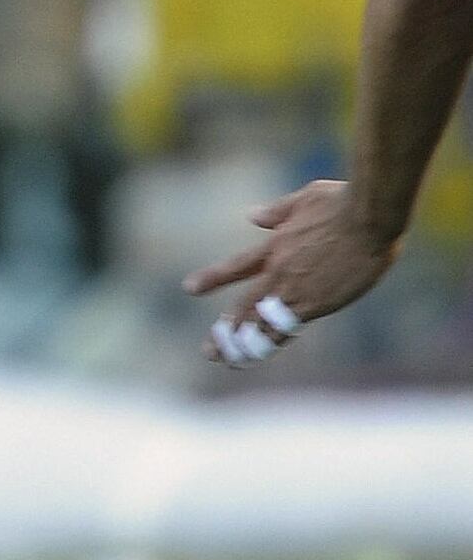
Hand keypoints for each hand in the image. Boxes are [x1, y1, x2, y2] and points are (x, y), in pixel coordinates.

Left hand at [182, 180, 399, 365]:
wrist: (369, 218)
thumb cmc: (343, 202)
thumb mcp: (303, 198)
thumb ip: (277, 211)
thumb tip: (252, 217)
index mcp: (275, 246)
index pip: (236, 267)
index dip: (213, 279)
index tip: (189, 288)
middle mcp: (280, 272)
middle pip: (246, 307)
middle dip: (226, 330)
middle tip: (208, 351)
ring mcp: (298, 290)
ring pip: (265, 323)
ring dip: (246, 344)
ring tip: (230, 361)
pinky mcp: (321, 303)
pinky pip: (291, 327)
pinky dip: (275, 341)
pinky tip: (262, 354)